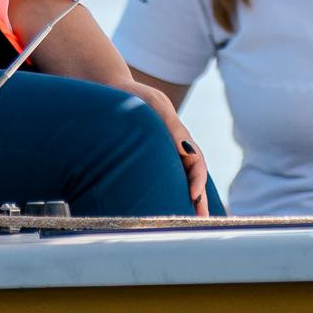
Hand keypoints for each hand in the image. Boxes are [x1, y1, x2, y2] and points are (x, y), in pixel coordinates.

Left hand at [116, 79, 209, 214]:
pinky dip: (170, 195)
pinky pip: (164, 180)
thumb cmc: (131, 96)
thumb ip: (171, 125)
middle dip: (199, 199)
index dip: (198, 180)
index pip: (196, 162)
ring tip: (187, 222)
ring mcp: (162, 154)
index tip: (194, 197)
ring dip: (187, 200)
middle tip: (200, 221)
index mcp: (179, 135)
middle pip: (192, 176)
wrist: (111, 90)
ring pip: (180, 180)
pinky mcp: (148, 160)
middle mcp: (174, 147)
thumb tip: (185, 149)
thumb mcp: (153, 104)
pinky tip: (165, 209)